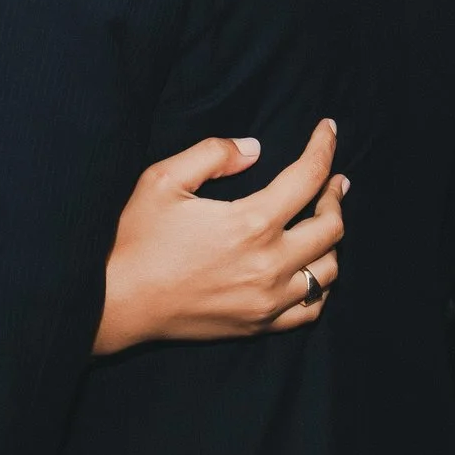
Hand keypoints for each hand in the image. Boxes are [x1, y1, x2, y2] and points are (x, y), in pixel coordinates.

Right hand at [96, 119, 346, 354]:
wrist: (119, 303)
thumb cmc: (136, 238)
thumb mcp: (163, 179)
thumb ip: (212, 153)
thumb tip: (254, 148)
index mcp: (250, 222)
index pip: (308, 177)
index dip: (324, 148)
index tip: (329, 130)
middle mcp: (269, 263)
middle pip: (331, 226)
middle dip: (336, 195)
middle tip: (331, 181)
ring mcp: (268, 299)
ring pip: (330, 270)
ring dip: (332, 241)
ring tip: (321, 222)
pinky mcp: (259, 324)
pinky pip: (312, 309)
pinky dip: (322, 286)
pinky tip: (313, 269)